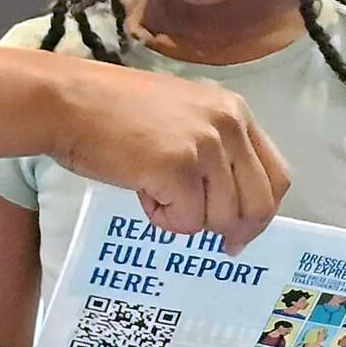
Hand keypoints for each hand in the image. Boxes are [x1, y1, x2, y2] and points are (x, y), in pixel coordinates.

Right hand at [53, 65, 289, 251]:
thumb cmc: (113, 114)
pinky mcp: (177, 168)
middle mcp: (228, 124)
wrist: (68, 101)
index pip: (276, 175)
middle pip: (258, 203)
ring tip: (154, 191)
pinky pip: (185, 222)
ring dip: (187, 219)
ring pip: (220, 218)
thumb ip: (215, 151)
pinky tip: (140, 190)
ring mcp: (205, 145)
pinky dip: (161, 218)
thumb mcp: (182, 119)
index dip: (263, 212)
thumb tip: (233, 210)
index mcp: (234, 111)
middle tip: (220, 245)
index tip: (244, 232)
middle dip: (236, 231)